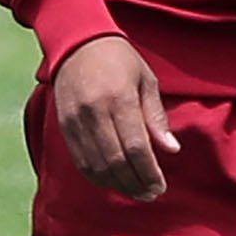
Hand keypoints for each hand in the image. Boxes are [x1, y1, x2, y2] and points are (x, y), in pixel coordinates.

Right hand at [48, 35, 180, 200]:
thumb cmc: (119, 60)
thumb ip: (156, 117)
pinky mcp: (64, 126)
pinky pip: (81, 160)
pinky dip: (97, 177)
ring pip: (97, 165)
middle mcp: (95, 111)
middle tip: (150, 194)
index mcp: (120, 98)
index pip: (136, 147)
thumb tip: (171, 149)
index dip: (149, 172)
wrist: (77, 42)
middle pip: (116, 161)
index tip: (160, 185)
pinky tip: (113, 182)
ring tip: (135, 192)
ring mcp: (76, 120)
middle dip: (135, 183)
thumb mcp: (146, 80)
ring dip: (117, 185)